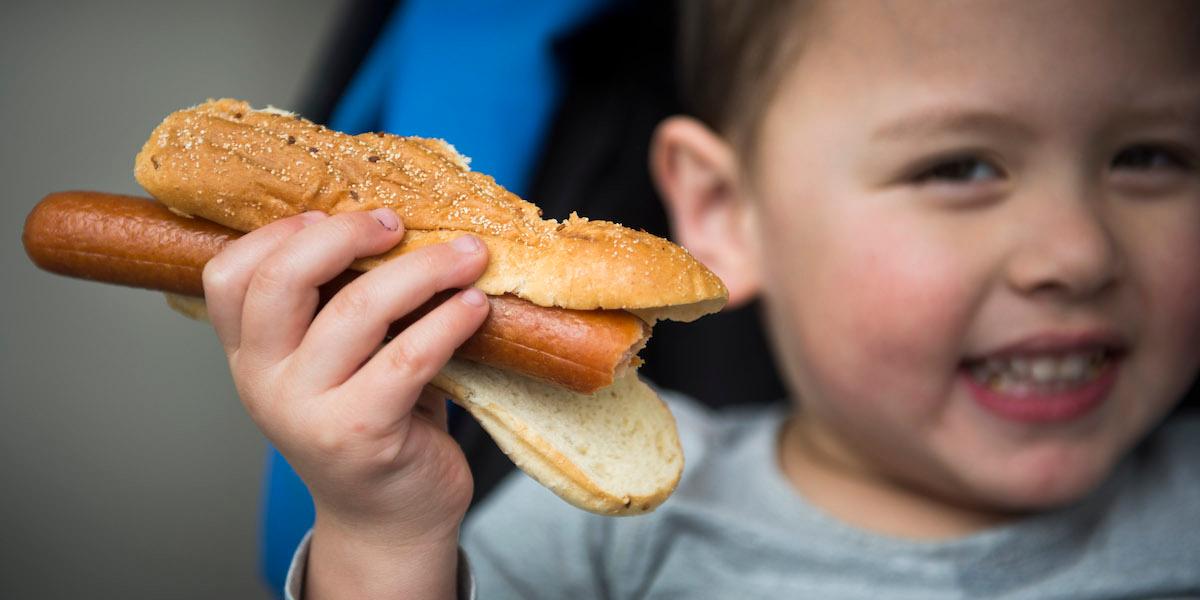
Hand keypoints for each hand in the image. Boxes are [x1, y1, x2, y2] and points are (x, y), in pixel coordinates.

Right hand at [203, 207, 488, 546]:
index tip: (333, 213)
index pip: (228, 275)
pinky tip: (475, 306)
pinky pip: (408, 358)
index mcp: (250, 355)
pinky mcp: (361, 435)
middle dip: (345, 235)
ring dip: (423, 271)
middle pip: (282, 280)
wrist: (390, 519)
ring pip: (356, 311)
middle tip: (397, 224)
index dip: (277, 233)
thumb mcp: (338, 362)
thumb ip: (339, 303)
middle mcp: (264, 382)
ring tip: (468, 256)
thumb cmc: (374, 420)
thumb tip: (393, 222)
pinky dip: (448, 321)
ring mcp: (308, 412)